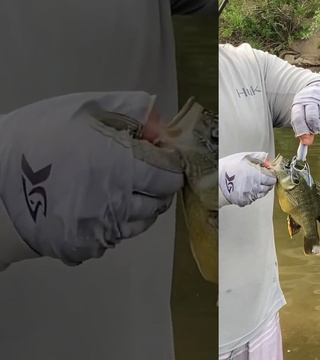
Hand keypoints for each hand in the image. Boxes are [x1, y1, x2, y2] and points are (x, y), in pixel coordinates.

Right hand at [0, 92, 183, 264]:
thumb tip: (159, 120)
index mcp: (124, 167)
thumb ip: (128, 111)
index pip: (170, 176)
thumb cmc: (39, 137)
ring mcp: (104, 229)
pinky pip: (115, 239)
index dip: (169, 166)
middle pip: (160, 202)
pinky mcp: (86, 247)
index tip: (161, 159)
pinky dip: (115, 225)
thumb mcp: (83, 110)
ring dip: (140, 208)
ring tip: (121, 192)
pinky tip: (99, 209)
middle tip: (144, 175)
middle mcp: (121, 202)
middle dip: (158, 187)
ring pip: (141, 223)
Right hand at [219, 152, 275, 206]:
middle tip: (261, 177)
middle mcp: (256, 187)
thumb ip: (259, 157)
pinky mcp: (245, 201)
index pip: (272, 178)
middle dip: (268, 182)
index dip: (271, 175)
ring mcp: (251, 195)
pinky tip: (247, 188)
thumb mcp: (244, 157)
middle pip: (269, 187)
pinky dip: (253, 194)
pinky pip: (254, 198)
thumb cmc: (228, 168)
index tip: (268, 172)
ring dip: (261, 188)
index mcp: (257, 176)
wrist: (215, 180)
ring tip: (253, 182)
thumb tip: (268, 158)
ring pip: (262, 194)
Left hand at [291, 81, 319, 143]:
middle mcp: (311, 99)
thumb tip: (306, 142)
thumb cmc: (310, 106)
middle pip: (312, 118)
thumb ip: (303, 129)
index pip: (298, 118)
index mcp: (299, 102)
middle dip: (314, 128)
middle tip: (315, 130)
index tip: (305, 141)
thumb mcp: (303, 114)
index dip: (302, 131)